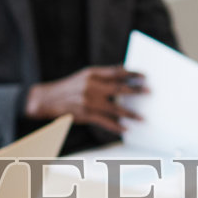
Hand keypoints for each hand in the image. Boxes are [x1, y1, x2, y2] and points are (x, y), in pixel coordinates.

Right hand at [24, 66, 144, 130]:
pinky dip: (116, 126)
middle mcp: (91, 86)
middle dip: (136, 91)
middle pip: (118, 88)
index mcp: (92, 73)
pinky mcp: (86, 114)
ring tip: (142, 118)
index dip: (132, 73)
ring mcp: (88, 101)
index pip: (116, 72)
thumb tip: (123, 68)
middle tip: (150, 92)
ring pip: (114, 109)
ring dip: (130, 114)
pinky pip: (105, 122)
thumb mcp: (85, 75)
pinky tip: (126, 129)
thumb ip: (103, 73)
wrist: (48, 99)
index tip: (145, 76)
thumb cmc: (70, 86)